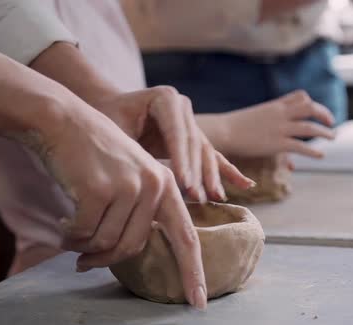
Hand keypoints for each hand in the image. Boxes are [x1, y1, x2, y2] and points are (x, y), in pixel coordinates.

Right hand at [22, 99, 206, 308]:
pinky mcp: (101, 189)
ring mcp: (129, 186)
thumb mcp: (128, 179)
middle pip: (134, 247)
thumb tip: (128, 254)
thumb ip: (139, 213)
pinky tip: (63, 219)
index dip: (193, 272)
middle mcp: (155, 185)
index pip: (187, 237)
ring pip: (106, 242)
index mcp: (166, 186)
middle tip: (84, 262)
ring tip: (71, 230)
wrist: (64, 122)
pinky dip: (70, 234)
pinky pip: (85, 233)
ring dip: (83, 245)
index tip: (199, 303)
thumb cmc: (93, 158)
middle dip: (105, 259)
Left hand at [96, 86, 253, 201]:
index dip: (182, 160)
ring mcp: (191, 121)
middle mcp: (183, 107)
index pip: (178, 133)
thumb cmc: (106, 116)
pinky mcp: (193, 137)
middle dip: (197, 173)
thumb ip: (132, 150)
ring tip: (216, 197)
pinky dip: (227, 171)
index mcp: (165, 99)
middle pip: (195, 145)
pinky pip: (212, 155)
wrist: (107, 106)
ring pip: (205, 153)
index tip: (184, 184)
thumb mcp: (115, 130)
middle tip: (197, 198)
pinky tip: (246, 184)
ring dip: (211, 176)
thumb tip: (144, 181)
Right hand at [215, 90, 335, 157]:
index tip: (317, 112)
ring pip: (309, 127)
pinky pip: (301, 146)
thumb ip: (270, 127)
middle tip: (331, 122)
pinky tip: (320, 155)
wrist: (223, 131)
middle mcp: (280, 114)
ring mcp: (280, 128)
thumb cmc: (235, 127)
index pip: (300, 96)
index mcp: (274, 106)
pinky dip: (313, 151)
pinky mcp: (277, 143)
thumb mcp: (255, 121)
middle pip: (310, 107)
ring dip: (324, 132)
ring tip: (331, 137)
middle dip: (324, 114)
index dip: (312, 103)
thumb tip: (272, 132)